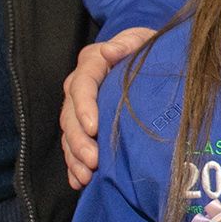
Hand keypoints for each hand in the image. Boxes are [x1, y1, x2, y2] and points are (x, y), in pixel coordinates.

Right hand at [61, 29, 152, 187]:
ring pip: (69, 134)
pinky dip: (74, 165)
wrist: (151, 58)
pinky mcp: (84, 125)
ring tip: (86, 176)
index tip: (94, 128)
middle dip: (79, 140)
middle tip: (93, 161)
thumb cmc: (149, 49)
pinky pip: (73, 147)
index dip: (84, 107)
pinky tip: (79, 181)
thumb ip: (126, 44)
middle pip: (69, 115)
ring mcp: (80, 108)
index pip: (81, 85)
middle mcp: (80, 86)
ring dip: (74, 157)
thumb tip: (109, 51)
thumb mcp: (142, 40)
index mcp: (92, 63)